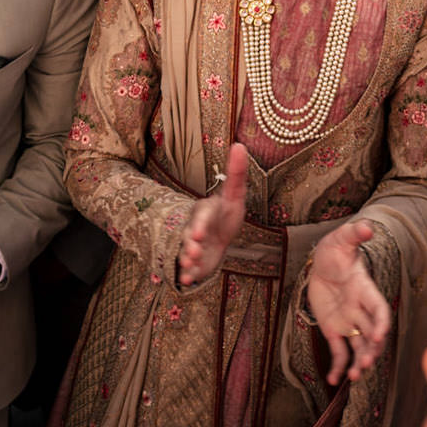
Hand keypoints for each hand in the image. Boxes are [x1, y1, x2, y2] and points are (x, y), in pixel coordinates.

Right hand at [178, 141, 248, 287]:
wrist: (219, 236)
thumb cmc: (226, 213)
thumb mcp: (235, 194)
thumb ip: (236, 173)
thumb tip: (240, 144)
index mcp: (205, 212)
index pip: (201, 217)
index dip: (199, 225)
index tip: (198, 233)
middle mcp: (194, 229)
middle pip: (188, 236)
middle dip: (189, 244)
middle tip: (192, 251)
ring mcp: (192, 246)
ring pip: (186, 252)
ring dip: (186, 259)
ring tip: (189, 266)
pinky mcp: (194, 262)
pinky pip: (189, 269)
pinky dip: (187, 275)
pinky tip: (187, 281)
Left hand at [306, 221, 387, 385]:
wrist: (322, 263)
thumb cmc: (335, 250)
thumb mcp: (341, 239)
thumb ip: (354, 235)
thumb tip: (366, 228)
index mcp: (365, 291)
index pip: (379, 310)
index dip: (381, 323)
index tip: (380, 336)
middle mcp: (360, 311)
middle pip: (371, 334)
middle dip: (372, 349)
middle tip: (366, 363)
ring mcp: (349, 323)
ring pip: (359, 347)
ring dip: (359, 362)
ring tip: (354, 376)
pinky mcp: (334, 331)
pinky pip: (339, 353)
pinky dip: (337, 367)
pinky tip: (333, 381)